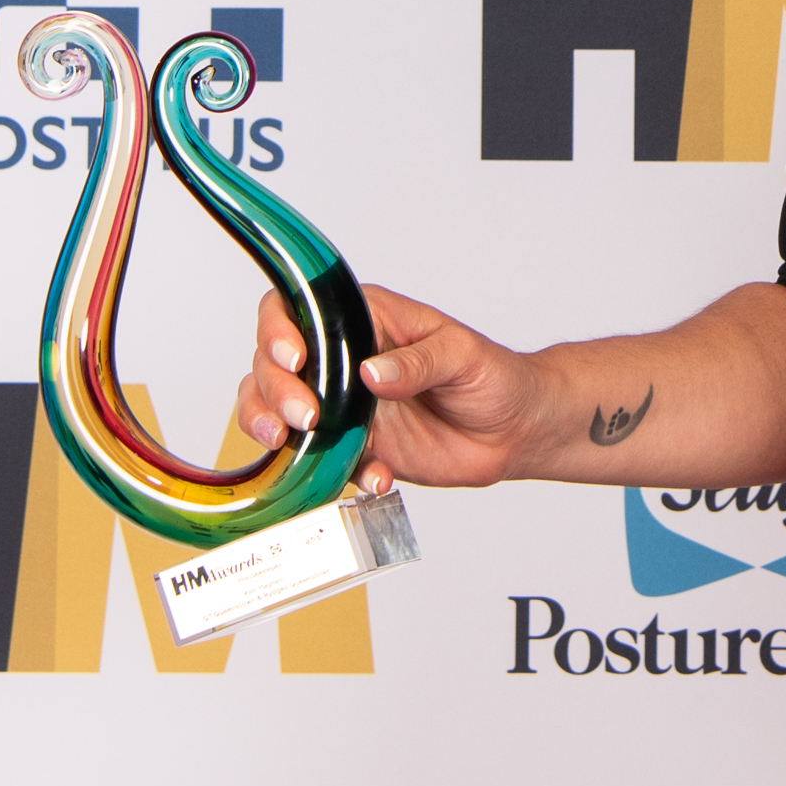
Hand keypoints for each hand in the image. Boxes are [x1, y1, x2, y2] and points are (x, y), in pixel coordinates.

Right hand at [234, 282, 541, 495]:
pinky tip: (376, 476)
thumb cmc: (494, 376)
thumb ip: (419, 362)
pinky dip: (335, 473)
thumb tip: (372, 372)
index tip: (294, 359)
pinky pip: (320, 462)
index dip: (279, 329)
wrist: (514, 432)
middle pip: (272, 364)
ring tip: (292, 442)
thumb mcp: (463, 356)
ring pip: (276, 409)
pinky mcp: (353, 447)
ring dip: (271, 425)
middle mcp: (343, 361)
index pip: (299, 309)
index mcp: (367, 321)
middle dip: (274, 389)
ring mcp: (342, 406)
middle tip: (304, 416)